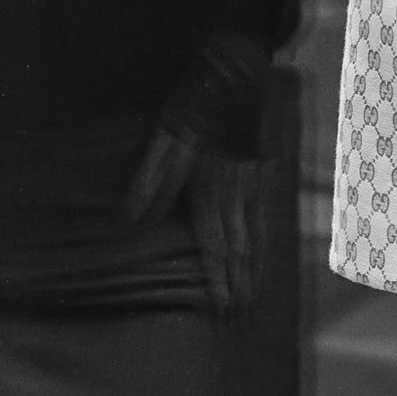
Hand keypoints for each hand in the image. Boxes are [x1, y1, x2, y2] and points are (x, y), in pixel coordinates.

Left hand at [125, 123, 261, 312]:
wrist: (238, 78)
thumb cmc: (194, 109)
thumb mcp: (163, 141)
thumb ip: (148, 184)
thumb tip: (129, 223)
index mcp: (210, 194)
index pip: (215, 248)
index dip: (218, 280)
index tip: (221, 308)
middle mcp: (237, 198)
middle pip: (241, 252)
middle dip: (240, 286)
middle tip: (240, 317)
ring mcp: (255, 188)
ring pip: (258, 239)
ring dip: (256, 272)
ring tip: (255, 298)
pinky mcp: (264, 177)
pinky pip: (267, 221)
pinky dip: (267, 246)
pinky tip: (266, 256)